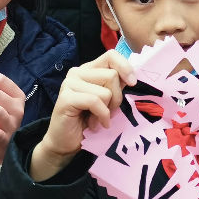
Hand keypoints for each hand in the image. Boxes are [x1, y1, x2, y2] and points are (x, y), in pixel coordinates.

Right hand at [30, 51, 135, 180]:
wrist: (66, 143)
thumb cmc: (89, 121)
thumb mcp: (108, 99)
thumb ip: (116, 85)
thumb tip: (132, 76)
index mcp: (88, 69)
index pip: (111, 55)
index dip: (125, 67)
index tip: (132, 83)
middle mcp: (77, 72)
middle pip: (112, 75)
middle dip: (116, 97)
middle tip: (108, 111)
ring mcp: (69, 83)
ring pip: (105, 91)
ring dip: (107, 110)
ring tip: (98, 118)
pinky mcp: (66, 98)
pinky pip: (95, 102)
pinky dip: (101, 116)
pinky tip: (96, 124)